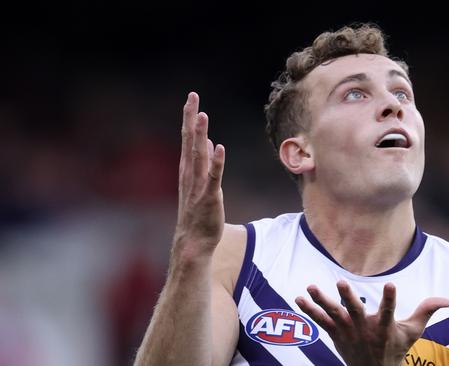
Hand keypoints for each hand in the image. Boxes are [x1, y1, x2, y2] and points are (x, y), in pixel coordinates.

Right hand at [173, 92, 225, 261]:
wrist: (193, 243)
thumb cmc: (197, 214)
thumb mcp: (200, 184)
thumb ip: (205, 163)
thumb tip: (210, 143)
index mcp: (188, 170)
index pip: (187, 139)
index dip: (189, 118)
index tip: (191, 99)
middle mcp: (190, 175)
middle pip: (189, 141)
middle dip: (190, 119)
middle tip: (192, 97)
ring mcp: (198, 186)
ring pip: (198, 156)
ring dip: (200, 135)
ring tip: (202, 115)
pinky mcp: (210, 197)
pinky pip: (213, 177)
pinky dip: (216, 162)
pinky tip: (219, 147)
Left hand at [295, 281, 448, 365]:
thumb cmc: (395, 348)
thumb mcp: (413, 331)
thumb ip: (426, 312)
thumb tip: (447, 299)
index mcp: (385, 327)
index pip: (390, 311)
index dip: (390, 298)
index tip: (391, 284)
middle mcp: (364, 330)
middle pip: (355, 311)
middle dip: (347, 297)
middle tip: (341, 282)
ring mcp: (348, 332)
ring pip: (333, 315)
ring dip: (322, 301)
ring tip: (311, 287)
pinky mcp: (336, 335)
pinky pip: (321, 321)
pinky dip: (310, 310)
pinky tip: (299, 298)